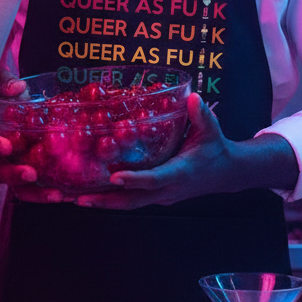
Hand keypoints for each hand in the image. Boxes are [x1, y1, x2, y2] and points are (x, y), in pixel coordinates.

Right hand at [0, 70, 67, 203]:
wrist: (4, 112)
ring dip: (34, 193)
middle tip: (31, 173)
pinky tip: (66, 195)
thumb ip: (5, 83)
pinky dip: (46, 194)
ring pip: (16, 187)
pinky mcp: (25, 173)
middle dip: (14, 174)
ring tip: (55, 194)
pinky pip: (33, 189)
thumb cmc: (1, 96)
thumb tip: (17, 87)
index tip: (6, 146)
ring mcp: (11, 166)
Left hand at [72, 93, 239, 210]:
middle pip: (133, 200)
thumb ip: (201, 114)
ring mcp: (161, 196)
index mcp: (180, 173)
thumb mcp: (211, 130)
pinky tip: (91, 192)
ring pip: (129, 203)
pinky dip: (112, 197)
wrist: (227, 173)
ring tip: (74, 199)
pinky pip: (132, 199)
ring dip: (103, 202)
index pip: (154, 179)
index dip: (134, 179)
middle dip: (106, 201)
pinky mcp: (157, 196)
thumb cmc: (216, 148)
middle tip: (79, 198)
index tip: (114, 177)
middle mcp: (168, 189)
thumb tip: (192, 97)